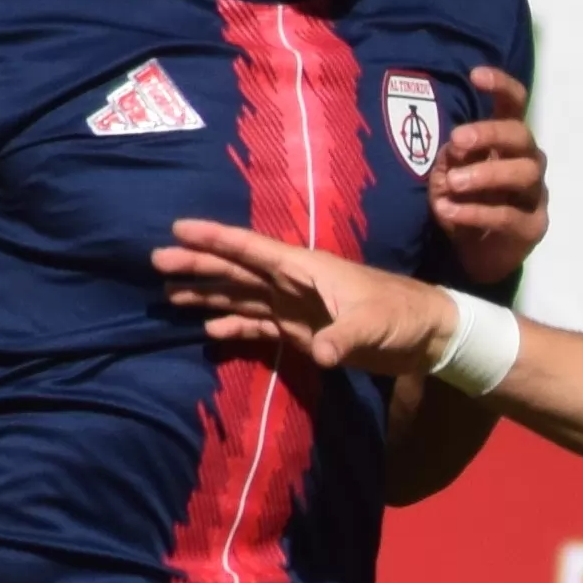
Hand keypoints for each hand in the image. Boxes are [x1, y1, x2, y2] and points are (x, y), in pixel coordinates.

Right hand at [154, 219, 458, 372]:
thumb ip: (344, 337)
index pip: (252, 249)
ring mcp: (294, 306)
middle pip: (237, 271)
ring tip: (170, 295)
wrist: (425, 335)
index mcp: (305, 268)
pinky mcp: (301, 331)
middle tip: (157, 261)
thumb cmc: (401, 316)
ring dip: (209, 296)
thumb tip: (321, 354)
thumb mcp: (374, 325)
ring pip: (242, 297)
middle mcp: (293, 282)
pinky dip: (235, 328)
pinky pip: (259, 326)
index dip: (216, 239)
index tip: (179, 228)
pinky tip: (209, 331)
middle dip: (198, 265)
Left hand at [430, 65, 543, 288]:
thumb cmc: (465, 203)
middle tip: (457, 141)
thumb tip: (455, 149)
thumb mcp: (449, 175)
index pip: (515, 104)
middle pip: (522, 135)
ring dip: (486, 174)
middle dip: (491, 132)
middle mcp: (529, 161)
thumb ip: (452, 158)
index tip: (476, 75)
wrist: (478, 256)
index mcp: (509, 142)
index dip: (501, 86)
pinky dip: (476, 212)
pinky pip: (509, 216)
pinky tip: (449, 211)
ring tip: (454, 183)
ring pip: (523, 173)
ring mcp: (535, 195)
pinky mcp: (533, 227)